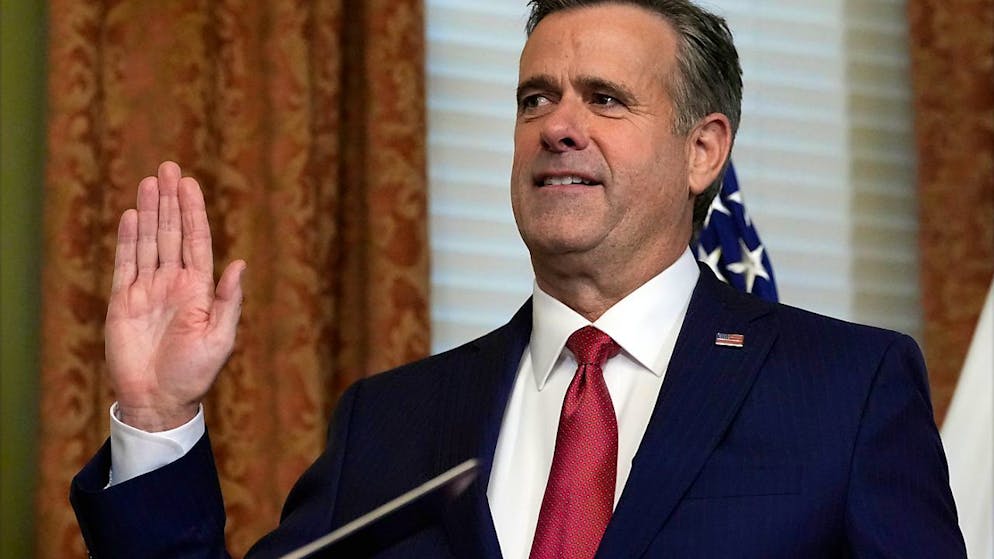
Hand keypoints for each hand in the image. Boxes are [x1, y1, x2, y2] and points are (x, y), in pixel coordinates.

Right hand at [105, 161, 244, 430]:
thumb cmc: (195, 373)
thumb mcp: (220, 337)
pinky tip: (131, 216)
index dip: (193, 211)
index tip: (189, 183)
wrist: (159, 399)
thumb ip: (228, 300)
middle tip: (167, 167)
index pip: (196, 240)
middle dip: (170, 200)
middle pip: (171, 232)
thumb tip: (240, 264)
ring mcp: (147, 290)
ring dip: (149, 212)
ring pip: (148, 241)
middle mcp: (173, 283)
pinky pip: (125, 264)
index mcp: (199, 288)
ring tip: (149, 181)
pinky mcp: (123, 301)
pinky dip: (128, 239)